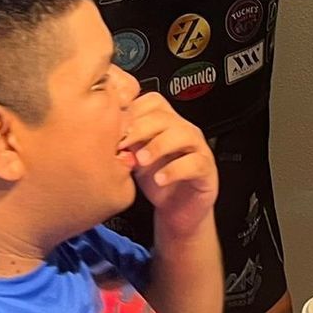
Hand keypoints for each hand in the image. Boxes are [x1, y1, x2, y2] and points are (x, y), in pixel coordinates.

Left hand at [119, 93, 218, 234]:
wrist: (175, 210)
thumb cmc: (155, 180)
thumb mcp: (134, 157)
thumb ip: (126, 140)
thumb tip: (106, 129)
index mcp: (165, 122)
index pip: (151, 102)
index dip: (132, 112)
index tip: (113, 128)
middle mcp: (183, 129)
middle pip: (163, 115)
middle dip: (139, 128)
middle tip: (122, 144)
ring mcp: (197, 147)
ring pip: (182, 134)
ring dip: (158, 146)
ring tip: (141, 161)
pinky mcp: (206, 169)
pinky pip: (195, 162)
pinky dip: (174, 170)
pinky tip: (160, 179)